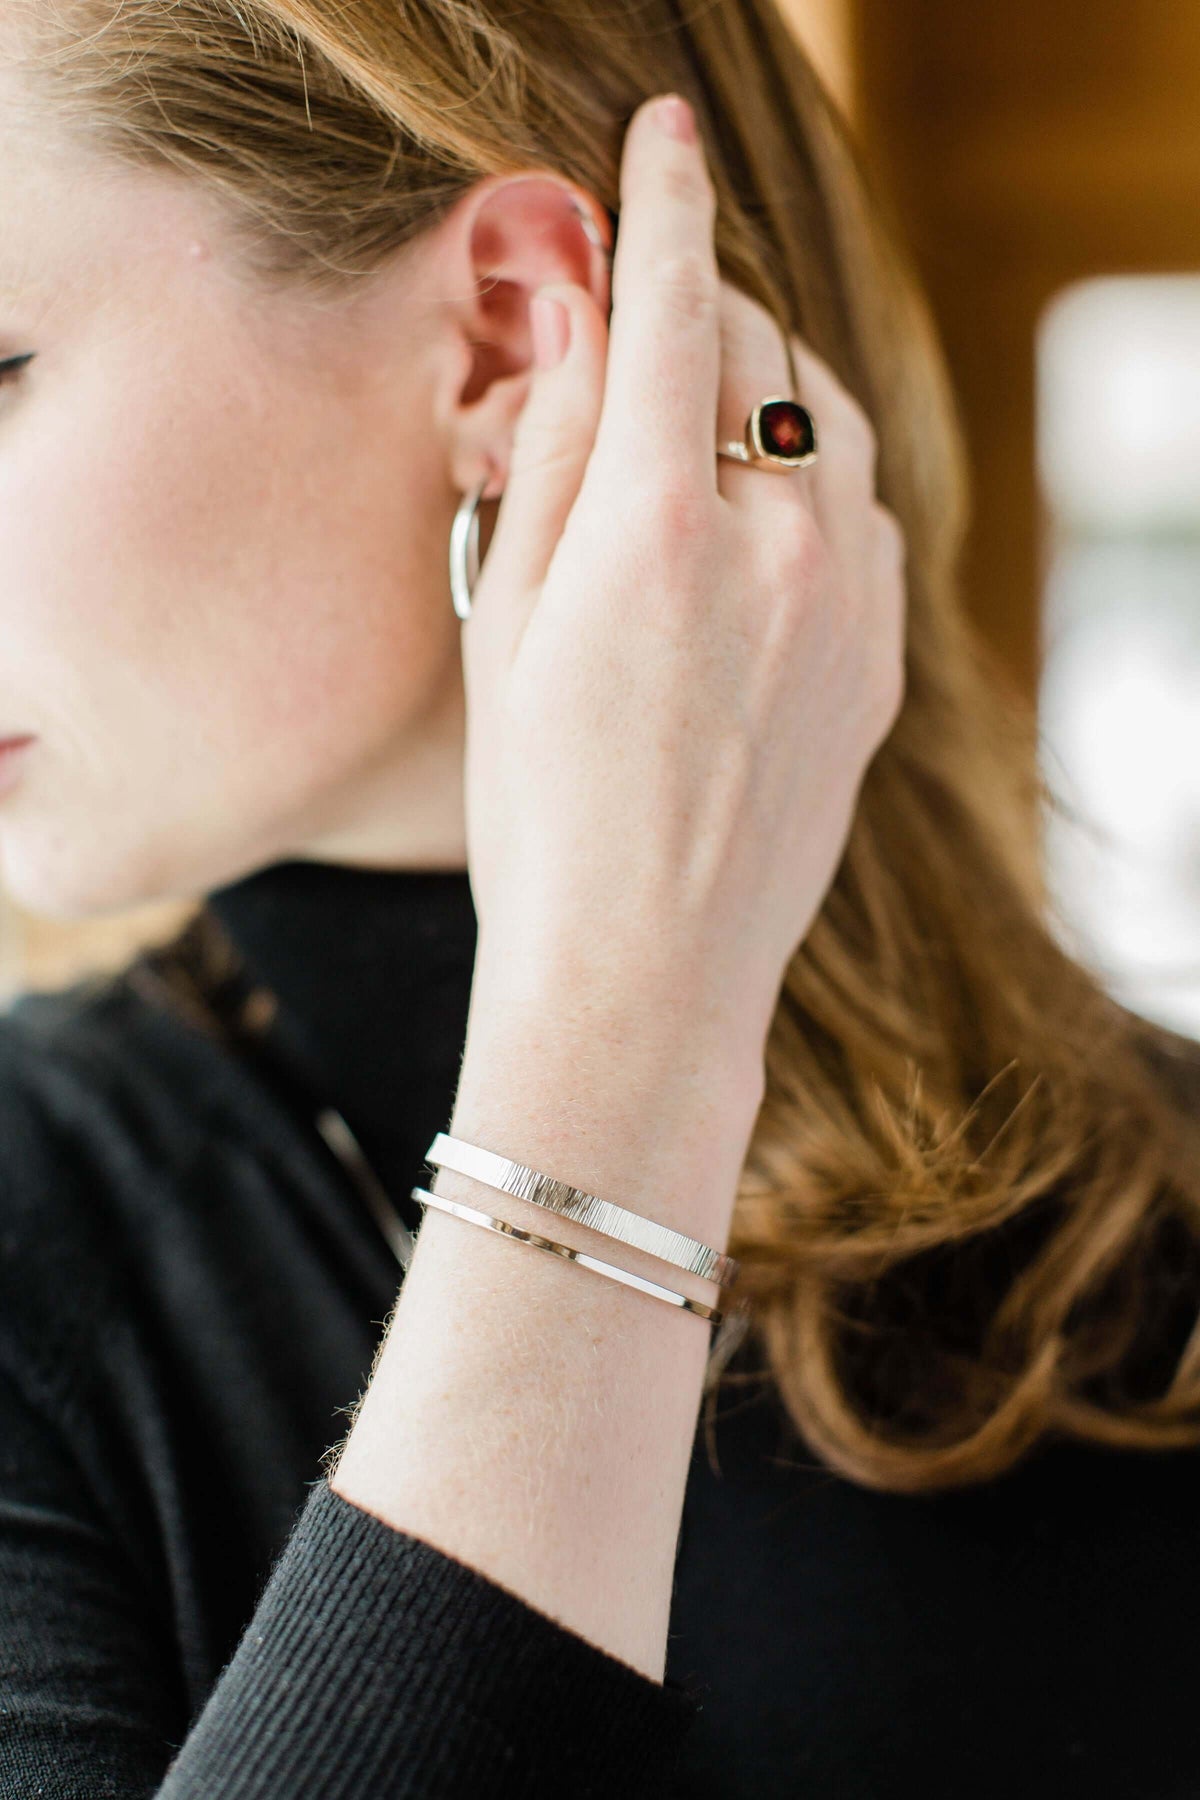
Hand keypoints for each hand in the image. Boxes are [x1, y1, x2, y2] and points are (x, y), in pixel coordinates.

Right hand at [459, 91, 906, 1081]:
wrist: (644, 971)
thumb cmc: (540, 812)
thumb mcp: (504, 624)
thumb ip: (555, 454)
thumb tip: (589, 321)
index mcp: (656, 528)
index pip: (672, 306)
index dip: (664, 201)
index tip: (664, 133)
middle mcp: (778, 547)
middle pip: (757, 350)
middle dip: (700, 308)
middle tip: (645, 325)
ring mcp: (850, 604)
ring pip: (829, 423)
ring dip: (767, 394)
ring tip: (700, 436)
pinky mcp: (884, 657)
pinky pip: (866, 514)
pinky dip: (815, 484)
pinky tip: (759, 537)